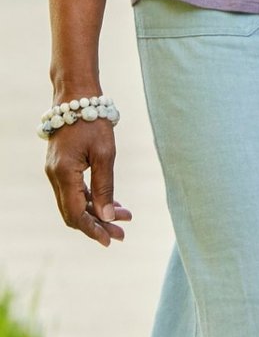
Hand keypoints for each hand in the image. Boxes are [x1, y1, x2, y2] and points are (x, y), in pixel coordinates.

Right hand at [44, 103, 131, 247]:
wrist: (76, 96)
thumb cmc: (93, 121)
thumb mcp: (105, 153)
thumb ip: (105, 186)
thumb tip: (108, 217)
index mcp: (64, 174)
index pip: (75, 214)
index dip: (93, 230)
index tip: (111, 240)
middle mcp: (55, 176)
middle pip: (73, 212)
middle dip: (97, 225)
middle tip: (122, 233)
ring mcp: (56, 172)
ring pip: (74, 202)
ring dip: (97, 212)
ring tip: (124, 218)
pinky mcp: (61, 167)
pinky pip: (74, 191)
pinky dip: (91, 199)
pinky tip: (111, 203)